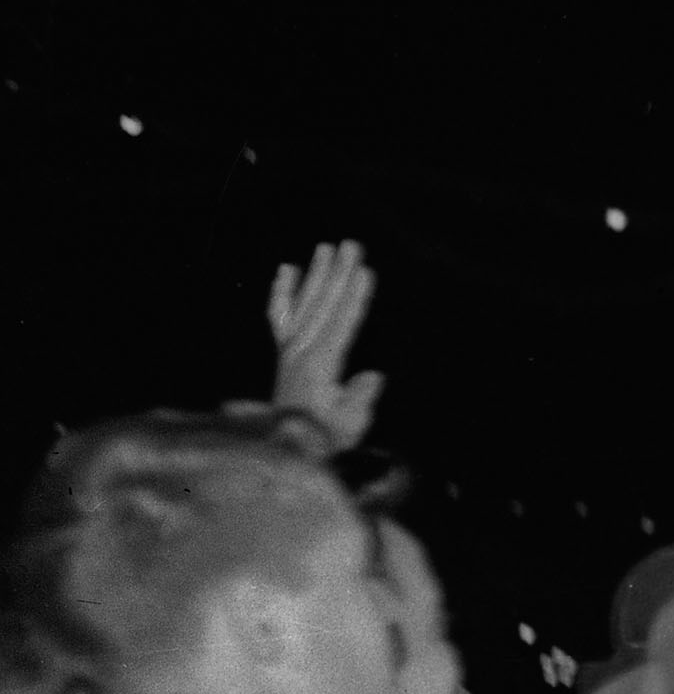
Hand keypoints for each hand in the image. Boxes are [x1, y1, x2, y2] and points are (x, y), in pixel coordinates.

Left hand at [266, 241, 382, 449]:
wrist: (286, 448)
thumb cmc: (325, 437)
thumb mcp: (349, 424)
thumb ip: (360, 398)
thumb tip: (373, 375)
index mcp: (320, 365)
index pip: (342, 323)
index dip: (355, 297)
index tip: (365, 271)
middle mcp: (301, 351)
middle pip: (323, 304)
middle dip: (339, 273)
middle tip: (351, 245)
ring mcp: (289, 350)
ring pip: (304, 304)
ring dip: (316, 274)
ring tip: (327, 247)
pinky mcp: (284, 353)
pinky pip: (280, 316)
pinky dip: (282, 292)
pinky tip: (287, 269)